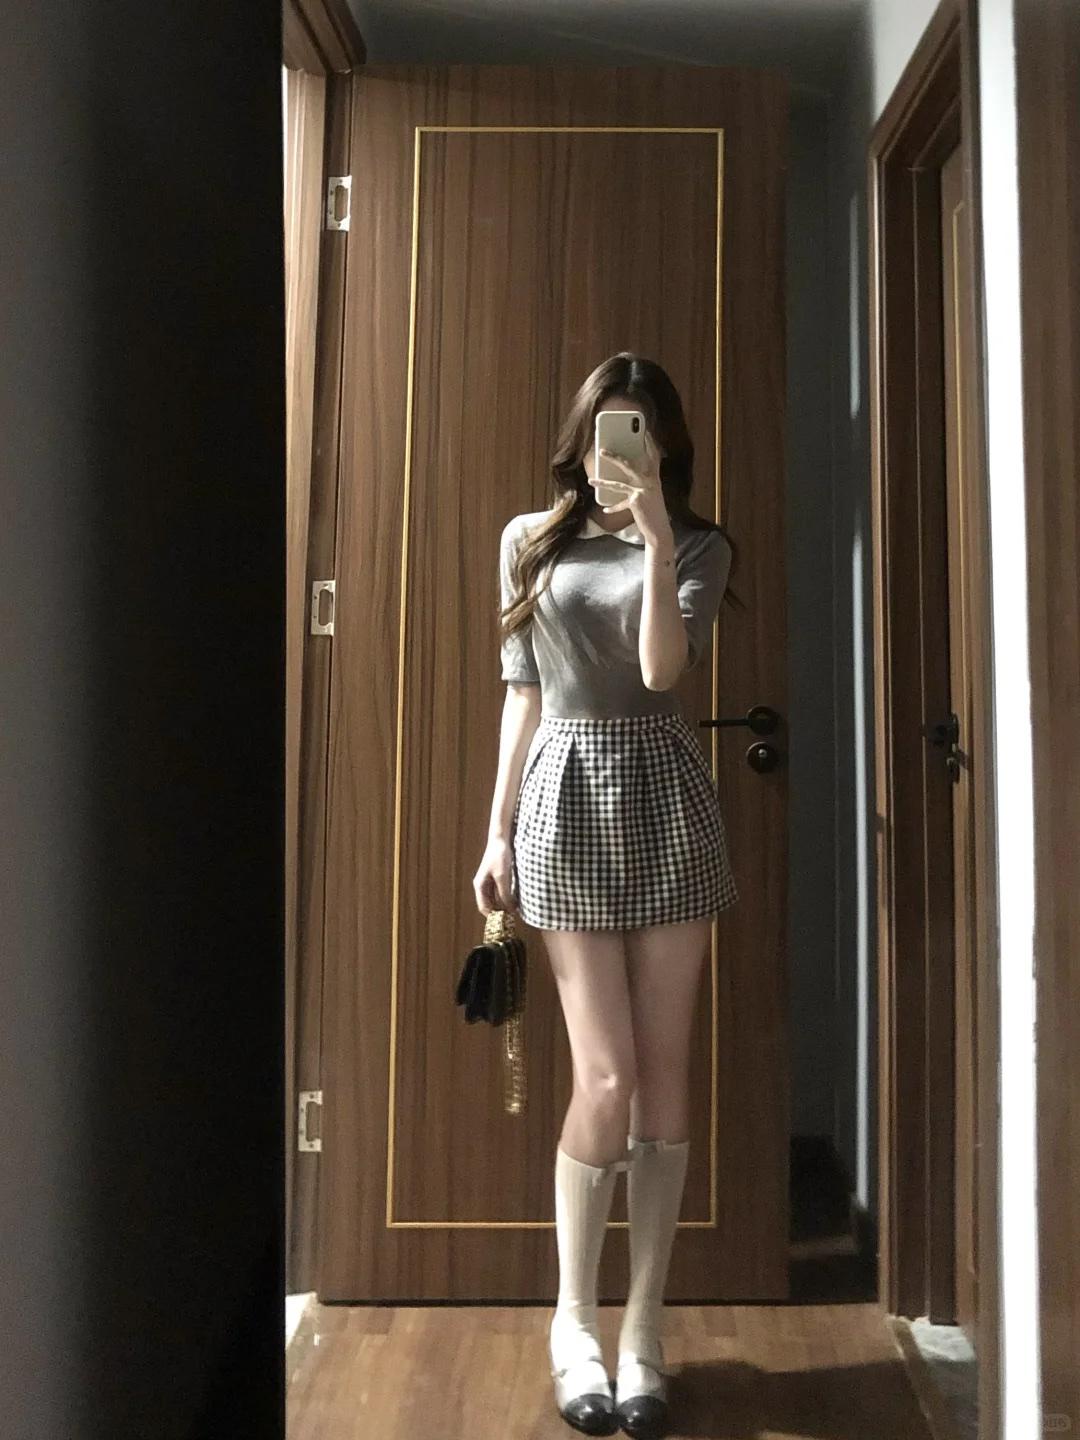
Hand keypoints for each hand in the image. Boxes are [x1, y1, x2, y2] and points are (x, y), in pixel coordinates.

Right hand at [473, 836, 517, 915]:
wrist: (501, 839)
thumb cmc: (499, 856)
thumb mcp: (503, 877)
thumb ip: (505, 894)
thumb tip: (509, 910)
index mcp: (479, 885)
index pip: (484, 908)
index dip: (493, 916)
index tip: (504, 922)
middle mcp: (482, 885)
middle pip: (489, 905)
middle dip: (499, 912)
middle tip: (512, 918)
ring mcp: (489, 881)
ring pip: (495, 899)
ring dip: (503, 905)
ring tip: (515, 910)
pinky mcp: (497, 877)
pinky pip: (500, 892)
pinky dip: (506, 898)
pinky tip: (516, 900)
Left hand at [597, 431, 671, 547]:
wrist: (660, 530)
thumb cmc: (653, 511)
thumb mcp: (650, 494)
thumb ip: (641, 483)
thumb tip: (625, 474)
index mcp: (654, 478)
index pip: (653, 456)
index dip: (649, 443)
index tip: (644, 432)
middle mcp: (650, 482)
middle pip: (629, 465)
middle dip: (614, 457)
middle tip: (601, 450)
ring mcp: (642, 491)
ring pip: (618, 484)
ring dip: (603, 483)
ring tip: (590, 481)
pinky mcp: (636, 502)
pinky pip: (620, 503)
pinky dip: (613, 508)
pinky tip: (605, 509)